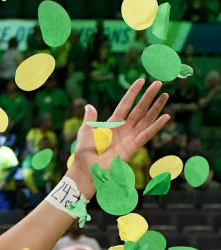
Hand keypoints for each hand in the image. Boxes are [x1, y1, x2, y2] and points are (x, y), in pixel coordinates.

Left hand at [68, 79, 169, 198]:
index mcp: (112, 124)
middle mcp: (123, 129)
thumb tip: (89, 106)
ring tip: (165, 95)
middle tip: (159, 83)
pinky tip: (166, 116)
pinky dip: (156, 126)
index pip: (125, 104)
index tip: (141, 80)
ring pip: (146, 119)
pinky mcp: (133, 147)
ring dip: (156, 107)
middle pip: (139, 109)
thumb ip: (90, 119)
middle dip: (148, 96)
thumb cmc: (84, 152)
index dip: (133, 93)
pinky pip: (147, 134)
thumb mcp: (85, 132)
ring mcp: (129, 137)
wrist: (87, 169)